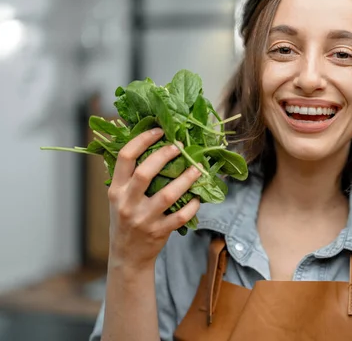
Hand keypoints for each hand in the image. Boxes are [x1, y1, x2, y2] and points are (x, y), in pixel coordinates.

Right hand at [107, 128, 202, 269]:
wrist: (126, 256)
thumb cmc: (125, 220)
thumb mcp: (118, 198)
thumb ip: (128, 176)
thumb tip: (149, 143)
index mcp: (116, 190)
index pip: (125, 157)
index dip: (142, 140)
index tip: (159, 131)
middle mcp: (127, 203)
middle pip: (145, 173)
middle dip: (165, 155)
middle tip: (180, 146)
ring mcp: (143, 219)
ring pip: (168, 194)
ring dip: (186, 179)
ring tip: (198, 168)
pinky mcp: (159, 232)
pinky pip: (180, 216)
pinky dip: (192, 205)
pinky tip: (198, 197)